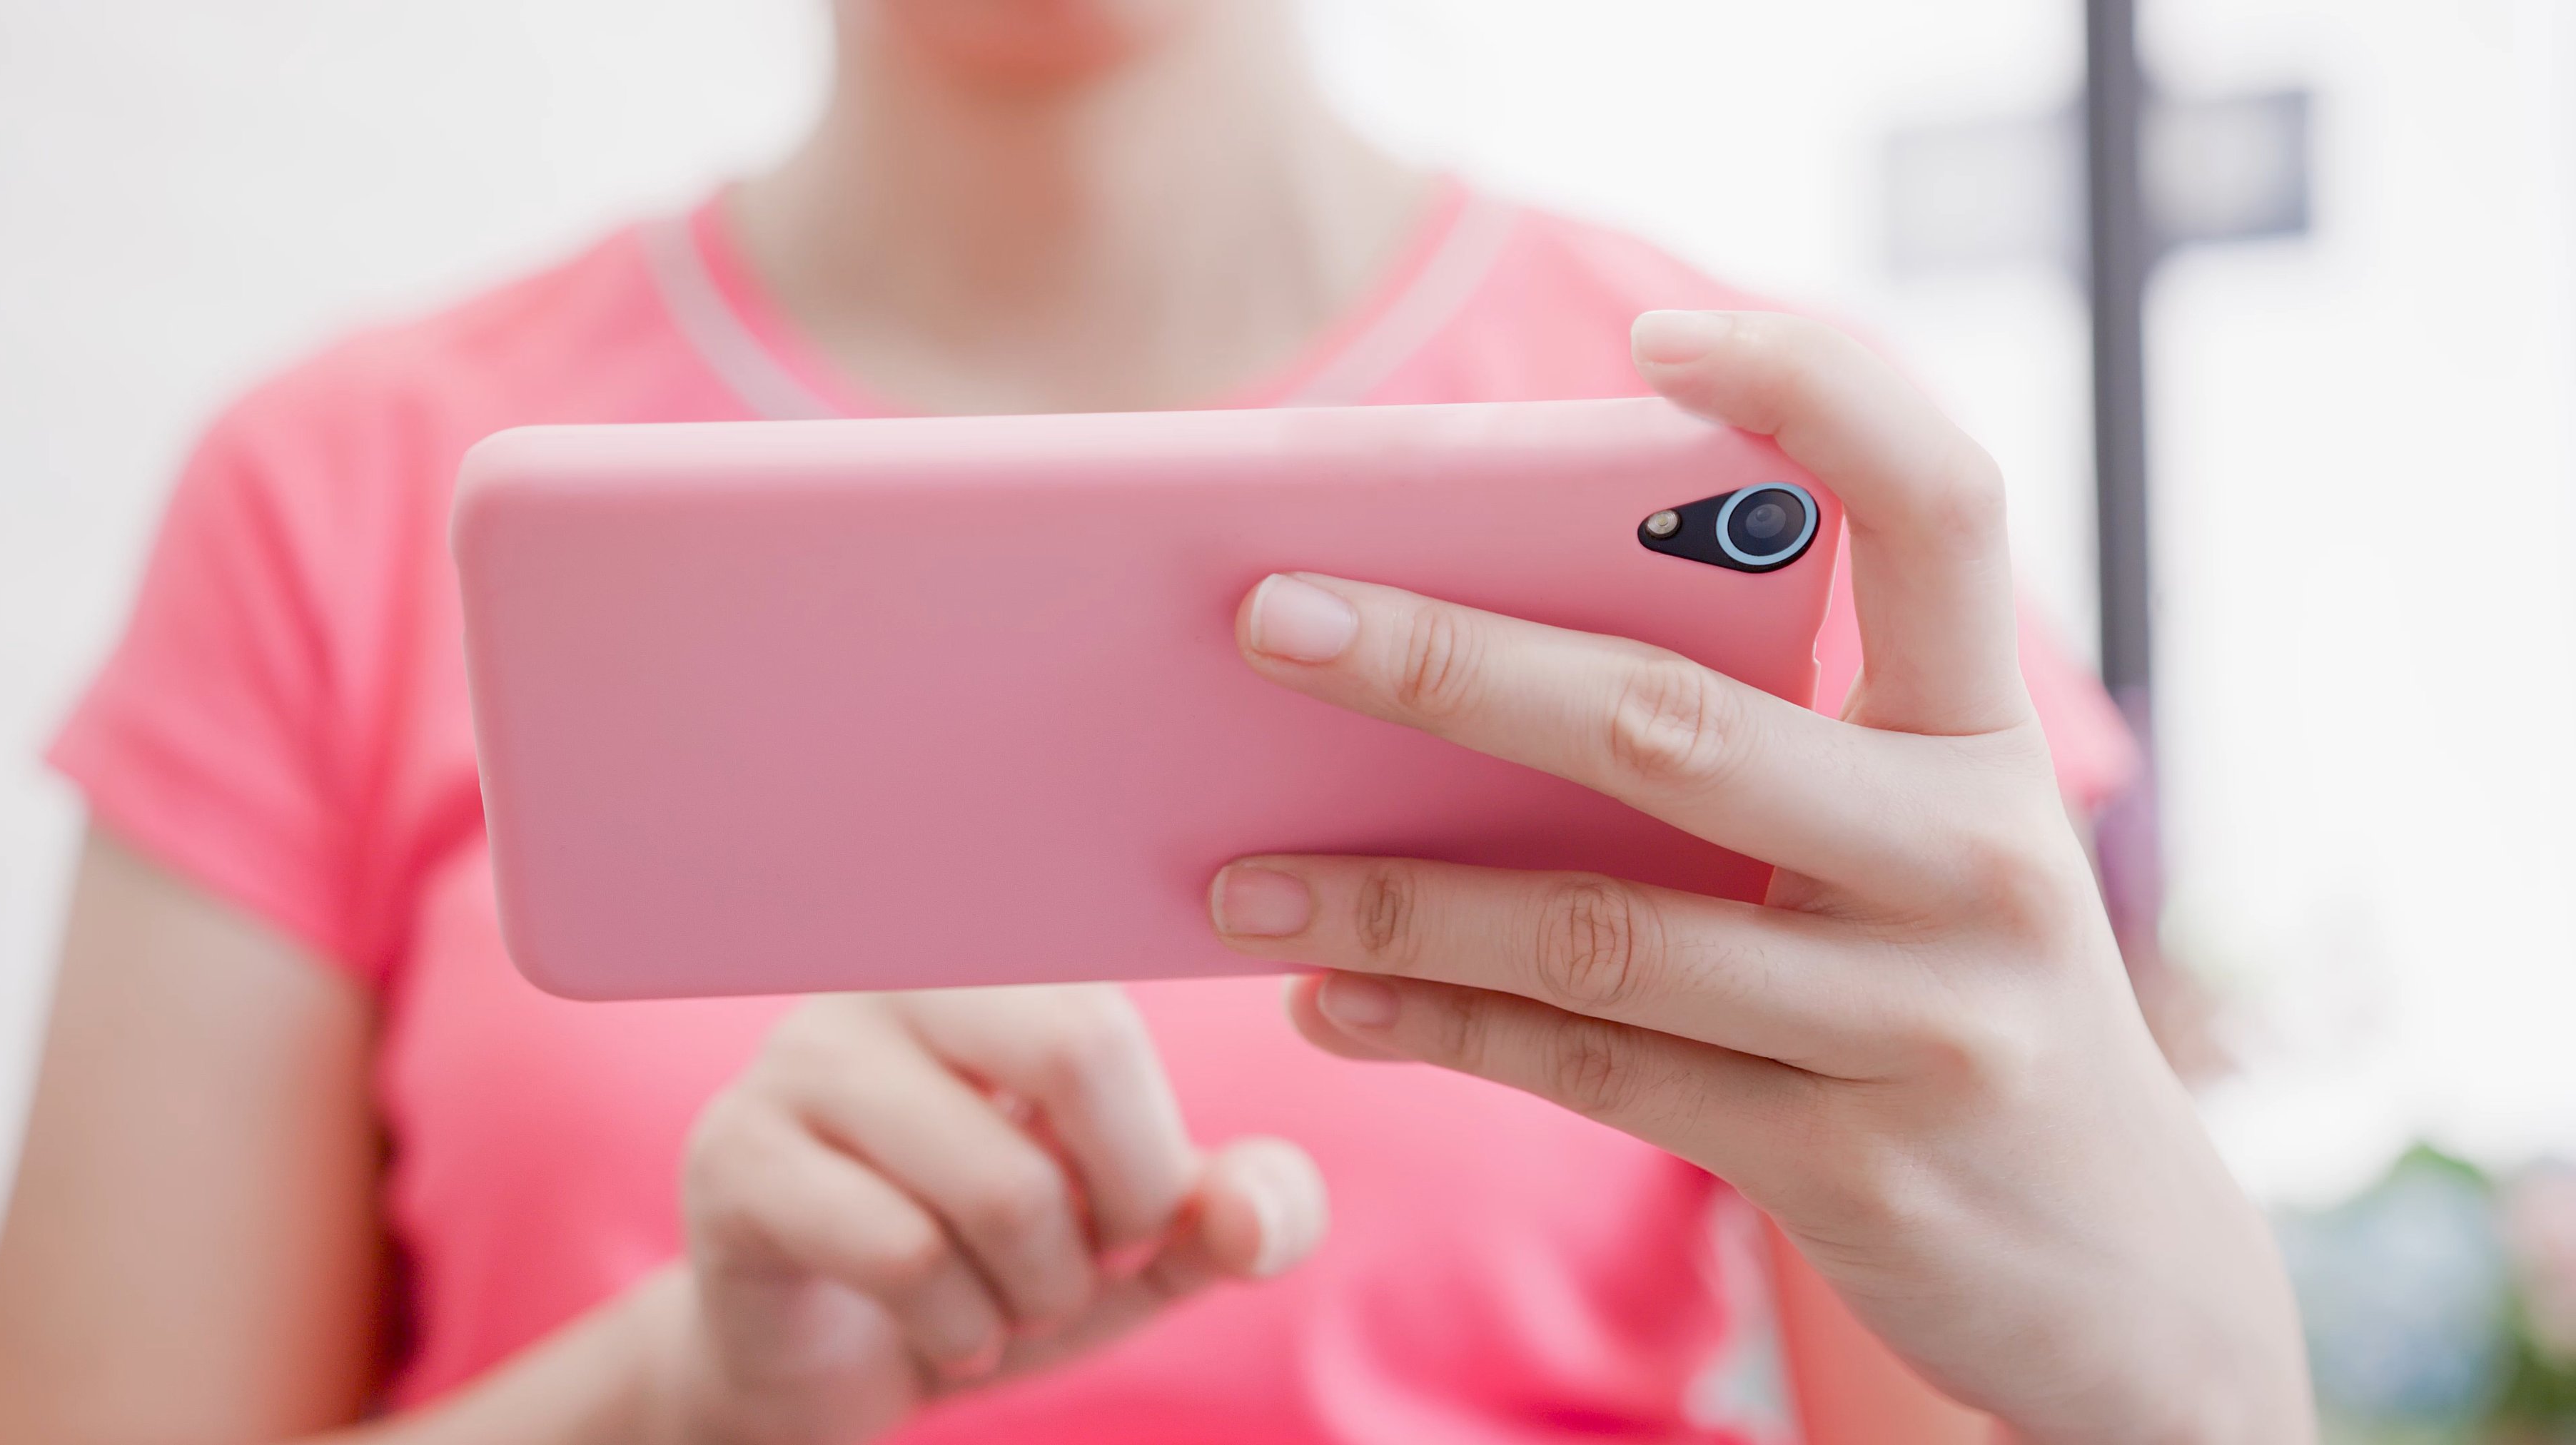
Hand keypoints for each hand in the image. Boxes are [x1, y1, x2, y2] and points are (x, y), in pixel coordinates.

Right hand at [652, 986, 1324, 1444]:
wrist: (819, 1367)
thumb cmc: (989, 1273)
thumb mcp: (1131, 1253)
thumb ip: (1223, 1218)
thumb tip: (1257, 1215)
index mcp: (992, 965)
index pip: (1122, 1017)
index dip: (1150, 1157)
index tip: (1125, 1219)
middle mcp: (888, 977)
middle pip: (1077, 1051)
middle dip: (1113, 1211)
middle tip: (1081, 1270)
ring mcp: (797, 1060)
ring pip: (999, 1183)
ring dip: (1036, 1292)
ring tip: (1006, 1305)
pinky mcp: (733, 1160)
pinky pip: (906, 1254)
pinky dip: (961, 1327)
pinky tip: (944, 1331)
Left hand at [1206, 312, 2311, 1441]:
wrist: (2123, 1271)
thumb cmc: (1955, 994)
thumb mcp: (1918, 846)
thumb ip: (1769, 749)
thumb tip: (1468, 657)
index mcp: (1985, 742)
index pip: (1939, 508)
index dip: (1819, 394)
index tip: (1663, 334)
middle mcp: (1971, 862)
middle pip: (1674, 726)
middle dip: (1450, 663)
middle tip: (1269, 615)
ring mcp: (1918, 1025)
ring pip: (1598, 933)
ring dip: (1393, 897)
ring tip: (1235, 875)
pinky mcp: (1847, 1165)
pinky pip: (1599, 1074)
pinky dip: (1444, 1027)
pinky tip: (1330, 1001)